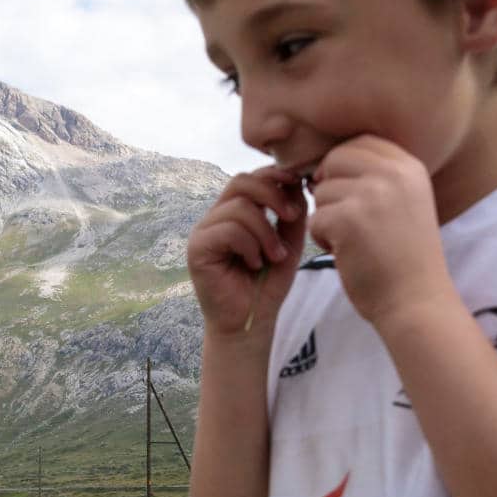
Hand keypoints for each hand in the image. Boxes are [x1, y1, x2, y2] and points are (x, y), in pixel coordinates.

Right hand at [186, 165, 307, 340]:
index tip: (298, 185)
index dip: (274, 175)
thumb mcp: (288, 243)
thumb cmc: (266, 284)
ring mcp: (204, 232)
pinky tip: (254, 264)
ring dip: (265, 232)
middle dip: (272, 195)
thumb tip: (296, 182)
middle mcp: (215, 218)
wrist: (250, 321)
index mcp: (234, 212)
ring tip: (273, 256)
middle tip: (291, 218)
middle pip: (240, 182)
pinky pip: (228, 230)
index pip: (250, 178)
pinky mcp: (197, 249)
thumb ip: (291, 214)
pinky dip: (250, 246)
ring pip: (239, 208)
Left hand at [306, 135, 456, 328]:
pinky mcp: (349, 219)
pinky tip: (344, 253)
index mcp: (409, 166)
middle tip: (345, 218)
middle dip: (330, 188)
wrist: (416, 300)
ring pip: (321, 191)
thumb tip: (327, 162)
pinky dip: (322, 239)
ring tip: (351, 240)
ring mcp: (371, 195)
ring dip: (327, 217)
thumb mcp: (405, 203)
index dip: (343, 166)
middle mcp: (393, 174)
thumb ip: (378, 178)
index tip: (348, 194)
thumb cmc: (405, 258)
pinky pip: (315, 218)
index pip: (361, 142)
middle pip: (335, 159)